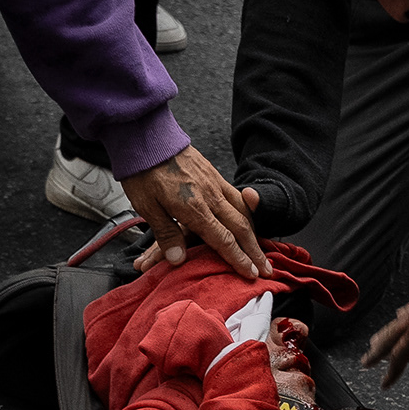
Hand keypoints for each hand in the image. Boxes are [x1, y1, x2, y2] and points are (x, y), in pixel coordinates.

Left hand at [123, 146, 270, 279]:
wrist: (147, 136)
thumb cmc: (143, 171)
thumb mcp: (146, 207)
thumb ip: (165, 234)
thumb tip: (178, 260)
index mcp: (194, 208)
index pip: (223, 240)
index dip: (239, 259)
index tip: (251, 273)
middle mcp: (210, 197)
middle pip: (240, 229)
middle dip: (255, 252)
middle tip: (265, 269)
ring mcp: (215, 185)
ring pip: (243, 213)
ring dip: (255, 234)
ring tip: (261, 249)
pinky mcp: (214, 175)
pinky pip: (237, 197)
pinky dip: (248, 213)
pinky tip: (249, 220)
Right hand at [361, 264, 408, 393]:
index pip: (401, 355)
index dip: (392, 372)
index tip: (385, 384)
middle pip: (391, 337)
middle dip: (378, 352)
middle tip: (366, 362)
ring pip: (397, 322)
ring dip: (385, 335)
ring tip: (375, 343)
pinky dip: (400, 316)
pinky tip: (401, 314)